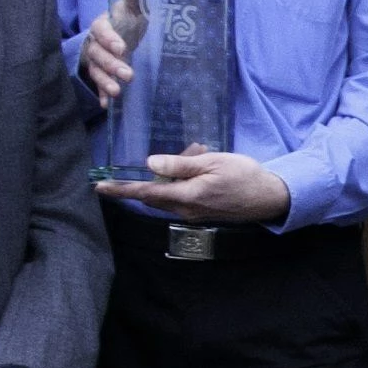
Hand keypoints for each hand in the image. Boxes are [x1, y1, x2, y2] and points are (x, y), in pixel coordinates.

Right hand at [78, 0, 149, 108]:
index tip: (122, 47)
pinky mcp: (99, 73)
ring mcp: (95, 60)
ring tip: (118, 92)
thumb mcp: (132, 7)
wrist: (120, 35)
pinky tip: (107, 104)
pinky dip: (101, 93)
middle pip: (99, 54)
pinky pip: (98, 84)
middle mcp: (95, 43)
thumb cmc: (126, 20)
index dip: (110, 39)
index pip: (101, 31)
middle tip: (128, 75)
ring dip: (106, 81)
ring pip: (97, 70)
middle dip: (112, 65)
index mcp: (101, 25)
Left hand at [96, 149, 291, 224]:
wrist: (269, 198)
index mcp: (186, 196)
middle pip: (153, 196)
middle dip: (154, 176)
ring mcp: (192, 214)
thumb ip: (181, 164)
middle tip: (184, 153)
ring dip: (171, 178)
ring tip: (199, 155)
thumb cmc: (244, 175)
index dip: (121, 190)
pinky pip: (180, 199)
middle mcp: (184, 210)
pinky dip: (182, 183)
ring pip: (167, 196)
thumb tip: (150, 164)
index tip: (98, 187)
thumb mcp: (213, 162)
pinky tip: (201, 168)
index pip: (144, 193)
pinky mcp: (200, 214)